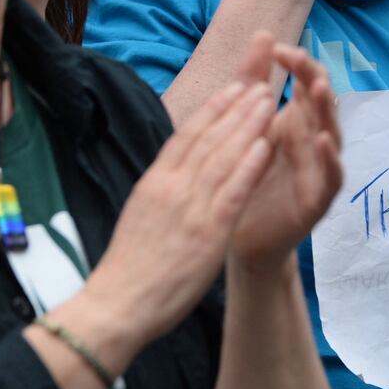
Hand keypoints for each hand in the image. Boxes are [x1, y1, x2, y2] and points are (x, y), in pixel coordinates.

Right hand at [84, 75, 276, 348]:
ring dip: (249, 125)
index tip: (232, 89)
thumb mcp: (141, 213)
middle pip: (210, 137)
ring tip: (270, 101)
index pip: (187, 135)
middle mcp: (173, 186)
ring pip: (225, 155)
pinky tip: (267, 142)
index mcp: (155, 182)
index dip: (213, 109)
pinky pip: (234, 189)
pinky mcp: (209, 230)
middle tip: (260, 84)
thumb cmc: (130, 268)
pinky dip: (251, 162)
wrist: (118, 305)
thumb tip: (175, 169)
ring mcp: (191, 206)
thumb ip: (161, 188)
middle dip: (237, 108)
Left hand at [230, 35, 341, 273]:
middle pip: (321, 104)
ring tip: (319, 89)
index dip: (299, 64)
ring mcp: (318, 169)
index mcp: (297, 121)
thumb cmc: (248, 177)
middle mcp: (312, 141)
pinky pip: (332, 177)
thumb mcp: (248, 125)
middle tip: (303, 61)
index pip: (306, 83)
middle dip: (315, 80)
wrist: (240, 237)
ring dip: (327, 112)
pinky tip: (323, 142)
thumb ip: (255, 81)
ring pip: (332, 134)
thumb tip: (265, 33)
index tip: (280, 49)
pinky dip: (331, 159)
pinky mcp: (318, 199)